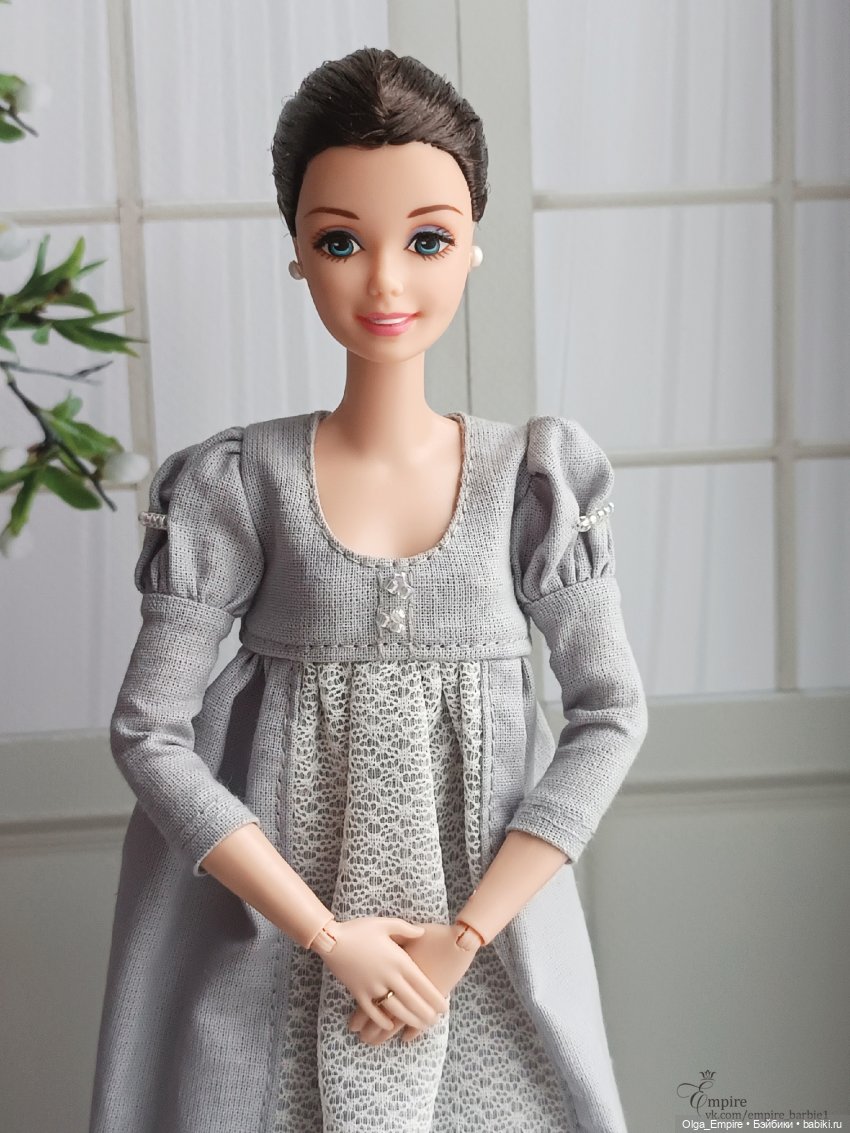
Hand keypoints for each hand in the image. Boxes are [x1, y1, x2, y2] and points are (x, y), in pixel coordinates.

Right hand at [319, 917, 449, 1034]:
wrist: (331, 939)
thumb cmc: (360, 929)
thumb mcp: (386, 923)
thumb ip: (406, 929)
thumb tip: (422, 933)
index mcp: (398, 960)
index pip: (422, 984)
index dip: (435, 998)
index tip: (444, 1008)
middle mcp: (388, 976)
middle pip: (412, 1000)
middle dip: (426, 1013)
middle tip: (436, 1021)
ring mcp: (372, 987)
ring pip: (395, 1009)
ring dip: (409, 1019)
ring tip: (420, 1026)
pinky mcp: (358, 993)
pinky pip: (372, 1011)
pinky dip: (382, 1021)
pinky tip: (390, 1027)